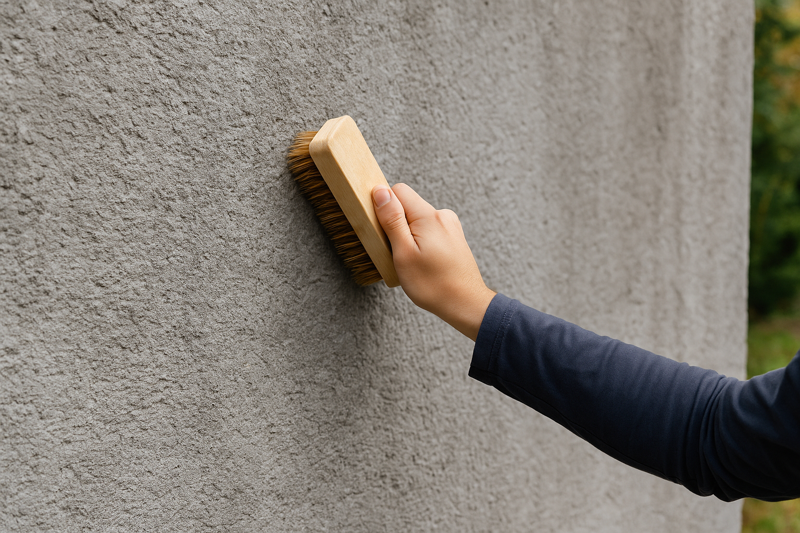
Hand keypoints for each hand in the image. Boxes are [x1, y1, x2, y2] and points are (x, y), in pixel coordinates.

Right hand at [372, 183, 495, 340]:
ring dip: (408, 236)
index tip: (384, 231)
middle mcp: (442, 215)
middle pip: (408, 205)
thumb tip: (381, 192)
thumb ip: (392, 219)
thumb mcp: (403, 253)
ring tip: (413, 260)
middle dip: (396, 225)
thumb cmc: (433, 284)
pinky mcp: (453, 236)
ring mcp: (450, 226)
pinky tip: (424, 262)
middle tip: (399, 251)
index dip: (385, 208)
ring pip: (417, 220)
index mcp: (429, 216)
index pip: (398, 190)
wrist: (465, 304)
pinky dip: (421, 242)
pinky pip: (429, 230)